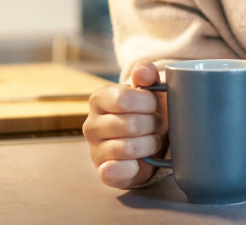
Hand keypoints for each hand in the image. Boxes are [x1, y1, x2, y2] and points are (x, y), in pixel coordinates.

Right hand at [82, 62, 166, 188]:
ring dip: (149, 145)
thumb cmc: (147, 112)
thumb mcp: (149, 89)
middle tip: (154, 124)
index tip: (154, 105)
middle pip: (130, 124)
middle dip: (152, 125)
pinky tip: (138, 162)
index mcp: (99, 98)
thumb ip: (147, 74)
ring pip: (128, 148)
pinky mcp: (102, 172)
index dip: (147, 103)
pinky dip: (131, 168)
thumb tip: (143, 73)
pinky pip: (113, 172)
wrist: (147, 140)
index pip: (124, 99)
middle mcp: (91, 124)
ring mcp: (94, 149)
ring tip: (150, 140)